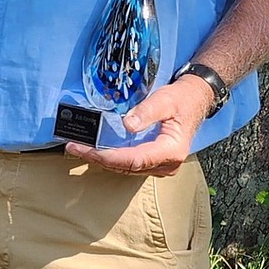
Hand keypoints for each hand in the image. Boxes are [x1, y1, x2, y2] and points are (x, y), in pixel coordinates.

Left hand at [64, 76, 212, 175]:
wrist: (195, 101)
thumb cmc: (181, 99)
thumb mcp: (164, 99)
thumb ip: (146, 112)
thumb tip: (127, 124)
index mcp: (171, 151)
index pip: (133, 160)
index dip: (107, 157)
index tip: (86, 150)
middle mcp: (166, 164)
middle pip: (126, 167)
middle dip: (98, 159)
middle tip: (73, 148)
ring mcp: (161, 166)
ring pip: (127, 169)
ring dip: (102, 161)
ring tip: (79, 150)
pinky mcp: (154, 163)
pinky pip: (130, 165)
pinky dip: (112, 159)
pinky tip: (96, 151)